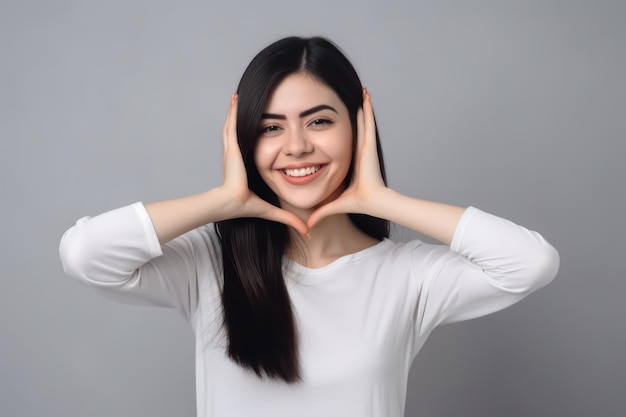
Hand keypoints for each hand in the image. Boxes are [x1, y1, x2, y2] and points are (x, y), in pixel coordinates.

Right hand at [220, 94, 308, 235]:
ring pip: (236, 124)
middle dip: (246, 117)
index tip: (262, 125)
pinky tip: (236, 98)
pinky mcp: (232, 147)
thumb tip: (307, 232)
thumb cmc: (244, 206)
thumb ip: (289, 218)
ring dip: (238, 110)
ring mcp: (234, 149)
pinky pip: (232, 124)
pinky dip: (233, 111)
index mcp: (247, 165)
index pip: (253, 145)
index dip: (257, 134)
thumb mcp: (273, 210)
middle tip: (248, 102)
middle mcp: (239, 155)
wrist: (231, 204)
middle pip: (243, 131)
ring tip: (240, 95)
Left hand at [307, 89, 387, 228]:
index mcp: (354, 161)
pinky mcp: (368, 144)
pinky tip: (366, 95)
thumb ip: (322, 211)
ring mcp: (365, 146)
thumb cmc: (361, 203)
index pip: (348, 141)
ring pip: (363, 121)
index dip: (346, 130)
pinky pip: (368, 121)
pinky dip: (367, 108)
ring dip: (363, 106)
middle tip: (353, 98)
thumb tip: (308, 224)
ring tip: (362, 91)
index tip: (342, 121)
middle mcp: (360, 151)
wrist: (374, 202)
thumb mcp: (335, 203)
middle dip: (357, 113)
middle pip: (358, 127)